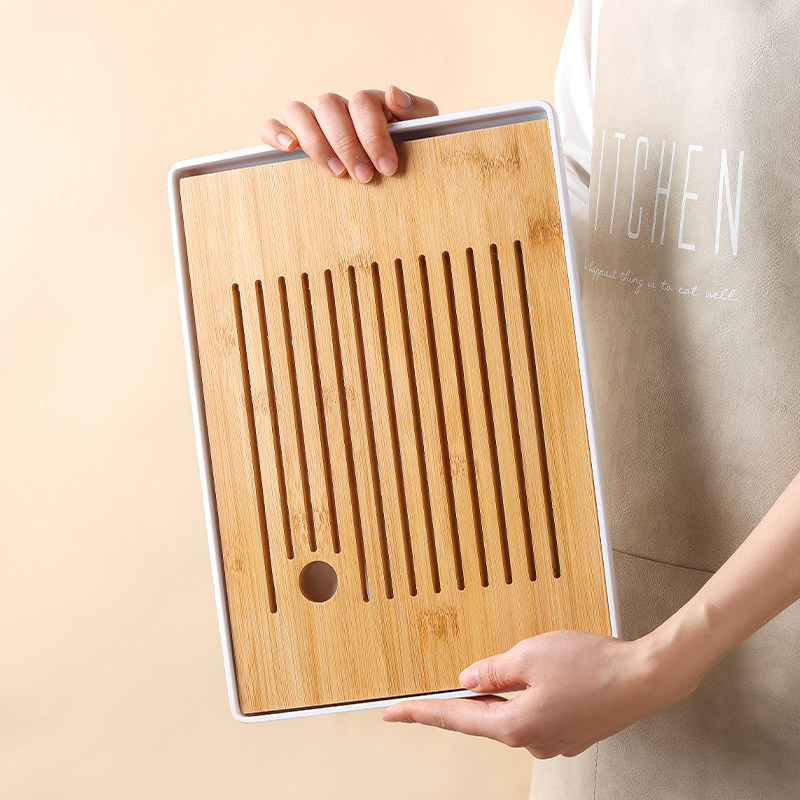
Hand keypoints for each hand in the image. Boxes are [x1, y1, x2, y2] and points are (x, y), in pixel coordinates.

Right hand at [260, 85, 438, 182]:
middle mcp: (336, 108)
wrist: (392, 172)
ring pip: (298, 111)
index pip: (362, 102)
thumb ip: (415, 110)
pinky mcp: (290, 138)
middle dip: (348, 144)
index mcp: (365, 103)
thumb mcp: (422, 129)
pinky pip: (271, 126)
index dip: (374, 134)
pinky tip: (291, 149)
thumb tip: (393, 93)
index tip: (388, 167)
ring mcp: (311, 121)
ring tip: (336, 173)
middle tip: (365, 177)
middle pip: (329, 105)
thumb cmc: (407, 151)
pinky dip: (276, 133)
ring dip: (316, 142)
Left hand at [383, 630, 695, 758]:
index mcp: (515, 725)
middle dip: (463, 701)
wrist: (646, 678)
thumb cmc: (592, 664)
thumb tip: (467, 680)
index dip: (419, 713)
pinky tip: (541, 677)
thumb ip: (493, 670)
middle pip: (482, 719)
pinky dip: (528, 696)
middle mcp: (532, 742)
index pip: (454, 718)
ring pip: (512, 714)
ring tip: (520, 664)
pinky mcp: (572, 733)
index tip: (391, 714)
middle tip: (432, 692)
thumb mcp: (530, 655)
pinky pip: (536, 715)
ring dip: (504, 694)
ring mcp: (554, 742)